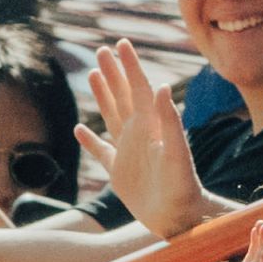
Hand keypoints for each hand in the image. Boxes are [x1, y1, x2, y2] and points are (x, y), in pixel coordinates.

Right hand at [84, 41, 205, 235]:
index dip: (130, 66)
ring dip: (103, 95)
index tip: (121, 43)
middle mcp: (139, 134)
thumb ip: (170, 121)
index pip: (139, 88)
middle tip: (102, 49)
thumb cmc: (182, 187)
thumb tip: (162, 87)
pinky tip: (80, 130)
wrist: (180, 218)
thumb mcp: (176, 153)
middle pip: (123, 96)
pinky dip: (89, 141)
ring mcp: (128, 152)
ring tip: (93, 74)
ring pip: (112, 116)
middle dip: (113, 73)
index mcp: (151, 125)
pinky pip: (101, 151)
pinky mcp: (119, 172)